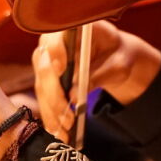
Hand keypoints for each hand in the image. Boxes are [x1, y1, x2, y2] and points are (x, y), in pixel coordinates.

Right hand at [32, 22, 160, 136]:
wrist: (114, 59)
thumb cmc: (118, 56)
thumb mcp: (118, 63)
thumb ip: (100, 75)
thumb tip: (75, 95)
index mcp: (72, 28)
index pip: (55, 35)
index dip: (56, 52)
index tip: (61, 70)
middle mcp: (53, 43)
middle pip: (44, 66)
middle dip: (54, 94)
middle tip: (66, 116)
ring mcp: (46, 62)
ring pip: (41, 86)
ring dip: (51, 111)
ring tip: (63, 132)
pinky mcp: (46, 79)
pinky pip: (44, 98)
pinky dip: (50, 116)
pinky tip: (57, 131)